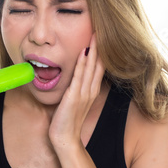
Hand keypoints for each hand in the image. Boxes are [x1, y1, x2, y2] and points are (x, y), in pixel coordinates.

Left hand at [49, 33, 104, 148]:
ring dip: (93, 50)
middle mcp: (90, 90)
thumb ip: (75, 89)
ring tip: (95, 34)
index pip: (98, 67)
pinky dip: (82, 64)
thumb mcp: (74, 101)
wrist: (66, 138)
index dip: (100, 51)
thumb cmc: (67, 120)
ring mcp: (84, 93)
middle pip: (98, 64)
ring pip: (91, 67)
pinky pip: (79, 76)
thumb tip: (72, 78)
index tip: (100, 36)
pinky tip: (83, 52)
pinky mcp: (74, 97)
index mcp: (91, 90)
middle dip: (100, 46)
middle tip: (101, 29)